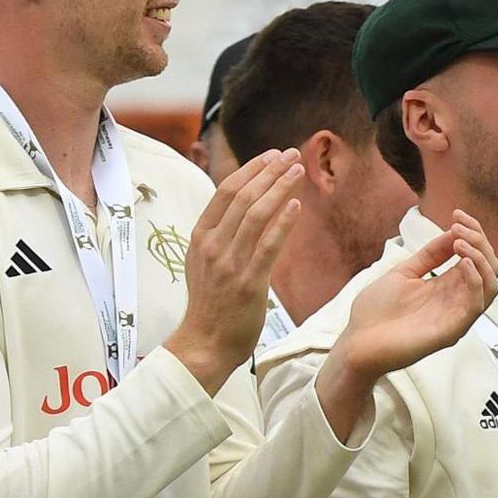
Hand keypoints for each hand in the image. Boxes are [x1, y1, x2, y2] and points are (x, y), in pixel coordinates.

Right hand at [163, 150, 305, 392]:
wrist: (204, 343)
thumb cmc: (211, 304)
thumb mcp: (205, 262)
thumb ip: (221, 236)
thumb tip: (244, 210)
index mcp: (200, 237)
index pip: (225, 192)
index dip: (250, 170)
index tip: (271, 155)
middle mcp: (212, 246)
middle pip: (242, 197)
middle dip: (268, 171)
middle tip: (291, 153)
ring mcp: (228, 264)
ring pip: (254, 215)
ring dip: (278, 189)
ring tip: (298, 171)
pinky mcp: (247, 283)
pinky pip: (267, 246)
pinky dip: (282, 223)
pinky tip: (296, 206)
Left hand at [311, 213, 497, 441]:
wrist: (357, 343)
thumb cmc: (375, 312)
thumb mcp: (404, 273)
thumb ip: (429, 256)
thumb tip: (452, 232)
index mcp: (448, 287)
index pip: (477, 258)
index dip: (473, 233)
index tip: (457, 214)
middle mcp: (458, 300)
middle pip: (490, 268)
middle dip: (480, 242)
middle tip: (459, 227)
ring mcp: (457, 316)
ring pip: (492, 285)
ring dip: (481, 258)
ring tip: (460, 243)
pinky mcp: (452, 330)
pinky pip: (477, 304)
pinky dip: (475, 279)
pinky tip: (461, 262)